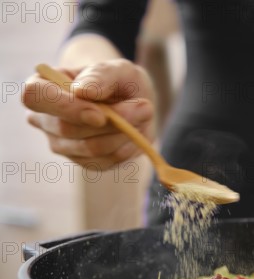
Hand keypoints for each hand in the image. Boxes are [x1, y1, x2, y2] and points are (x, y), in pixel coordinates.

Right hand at [22, 59, 155, 169]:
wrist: (132, 101)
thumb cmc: (118, 80)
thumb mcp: (117, 69)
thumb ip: (100, 76)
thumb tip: (82, 91)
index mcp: (41, 87)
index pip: (35, 97)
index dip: (66, 107)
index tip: (101, 114)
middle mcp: (44, 119)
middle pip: (66, 129)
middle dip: (111, 122)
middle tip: (145, 108)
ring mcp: (62, 144)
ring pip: (91, 148)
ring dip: (124, 133)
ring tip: (144, 114)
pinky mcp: (84, 161)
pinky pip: (107, 162)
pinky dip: (127, 147)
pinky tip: (134, 132)